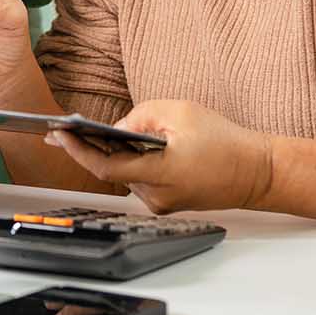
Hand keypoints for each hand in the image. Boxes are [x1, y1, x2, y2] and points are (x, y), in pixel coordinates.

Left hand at [49, 100, 271, 213]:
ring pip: (125, 174)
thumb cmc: (224, 142)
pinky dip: (129, 161)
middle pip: (113, 170)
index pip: (105, 166)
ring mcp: (161, 203)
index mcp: (159, 174)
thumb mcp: (180, 112)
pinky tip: (121, 146)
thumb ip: (142, 116)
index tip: (59, 134)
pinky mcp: (167, 202)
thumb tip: (117, 128)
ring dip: (111, 154)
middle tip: (62, 131)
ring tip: (84, 134)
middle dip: (89, 148)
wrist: (256, 172)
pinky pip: (140, 179)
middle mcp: (156, 196)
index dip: (78, 150)